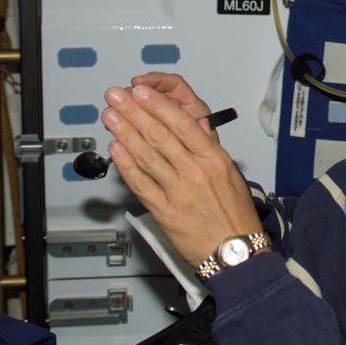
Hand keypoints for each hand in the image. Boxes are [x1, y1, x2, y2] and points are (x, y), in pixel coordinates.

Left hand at [102, 83, 262, 266]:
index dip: (158, 105)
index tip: (141, 91)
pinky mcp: (164, 211)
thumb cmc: (235, 215)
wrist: (234, 252)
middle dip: (134, 112)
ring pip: (146, 156)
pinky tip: (115, 149)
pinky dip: (126, 165)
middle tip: (117, 96)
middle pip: (159, 135)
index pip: (182, 124)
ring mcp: (177, 192)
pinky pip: (140, 184)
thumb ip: (209, 149)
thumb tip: (195, 126)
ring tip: (110, 116)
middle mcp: (195, 172)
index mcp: (214, 159)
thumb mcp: (230, 173)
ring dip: (124, 133)